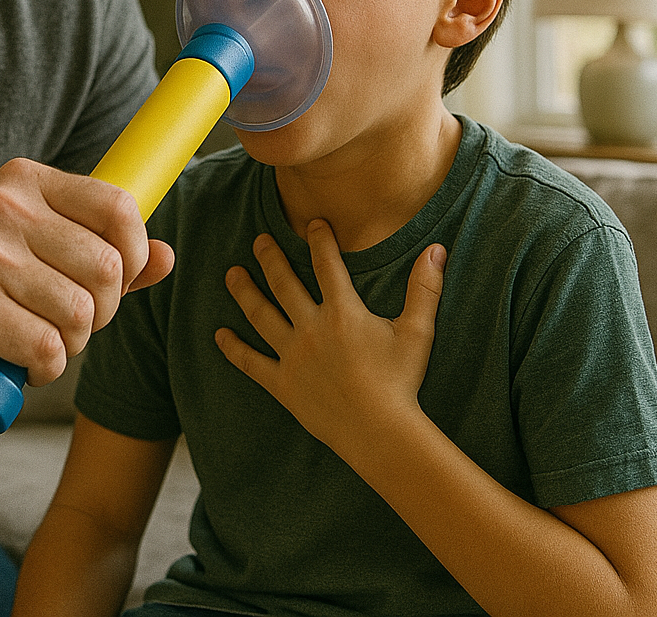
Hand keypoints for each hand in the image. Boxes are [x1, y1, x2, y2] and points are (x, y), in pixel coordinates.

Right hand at [0, 158, 173, 386]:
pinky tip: (21, 361)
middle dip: (102, 312)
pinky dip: (46, 369)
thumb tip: (167, 256)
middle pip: (107, 269)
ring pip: (81, 314)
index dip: (135, 252)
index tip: (118, 280)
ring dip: (71, 345)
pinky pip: (48, 349)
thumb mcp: (32, 245)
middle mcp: (6, 207)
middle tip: (70, 323)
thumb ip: (99, 248)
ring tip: (40, 339)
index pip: (117, 206)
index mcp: (25, 181)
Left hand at [215, 219, 443, 460]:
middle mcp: (311, 328)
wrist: (380, 432)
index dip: (319, 240)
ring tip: (231, 274)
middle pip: (283, 284)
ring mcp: (293, 356)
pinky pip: (251, 362)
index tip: (312, 223)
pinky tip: (219, 334)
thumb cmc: (401, 382)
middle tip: (258, 240)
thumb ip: (425, 288)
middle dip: (269, 257)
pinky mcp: (282, 384)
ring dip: (244, 292)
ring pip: (261, 315)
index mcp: (342, 312)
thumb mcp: (418, 331)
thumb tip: (437, 249)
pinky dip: (233, 348)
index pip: (326, 265)